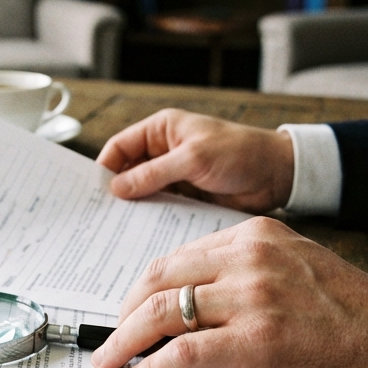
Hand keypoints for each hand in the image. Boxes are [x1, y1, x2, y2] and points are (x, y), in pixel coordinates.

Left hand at [90, 217, 367, 367]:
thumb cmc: (357, 319)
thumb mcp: (297, 271)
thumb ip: (248, 275)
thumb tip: (194, 306)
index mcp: (257, 236)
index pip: (179, 258)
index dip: (145, 290)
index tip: (129, 313)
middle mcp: (249, 257)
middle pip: (159, 279)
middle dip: (125, 313)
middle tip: (110, 340)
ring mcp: (252, 296)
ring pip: (162, 312)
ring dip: (126, 342)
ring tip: (112, 364)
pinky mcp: (256, 340)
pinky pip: (182, 352)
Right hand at [96, 109, 294, 213]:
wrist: (277, 175)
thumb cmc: (240, 153)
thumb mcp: (193, 159)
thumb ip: (153, 173)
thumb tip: (116, 188)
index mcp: (161, 131)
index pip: (119, 147)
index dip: (103, 168)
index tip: (90, 193)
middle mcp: (163, 152)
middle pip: (127, 172)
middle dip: (114, 192)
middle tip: (97, 217)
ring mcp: (174, 176)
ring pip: (142, 194)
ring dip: (133, 209)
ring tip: (114, 231)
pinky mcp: (185, 198)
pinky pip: (160, 209)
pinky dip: (151, 220)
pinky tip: (142, 236)